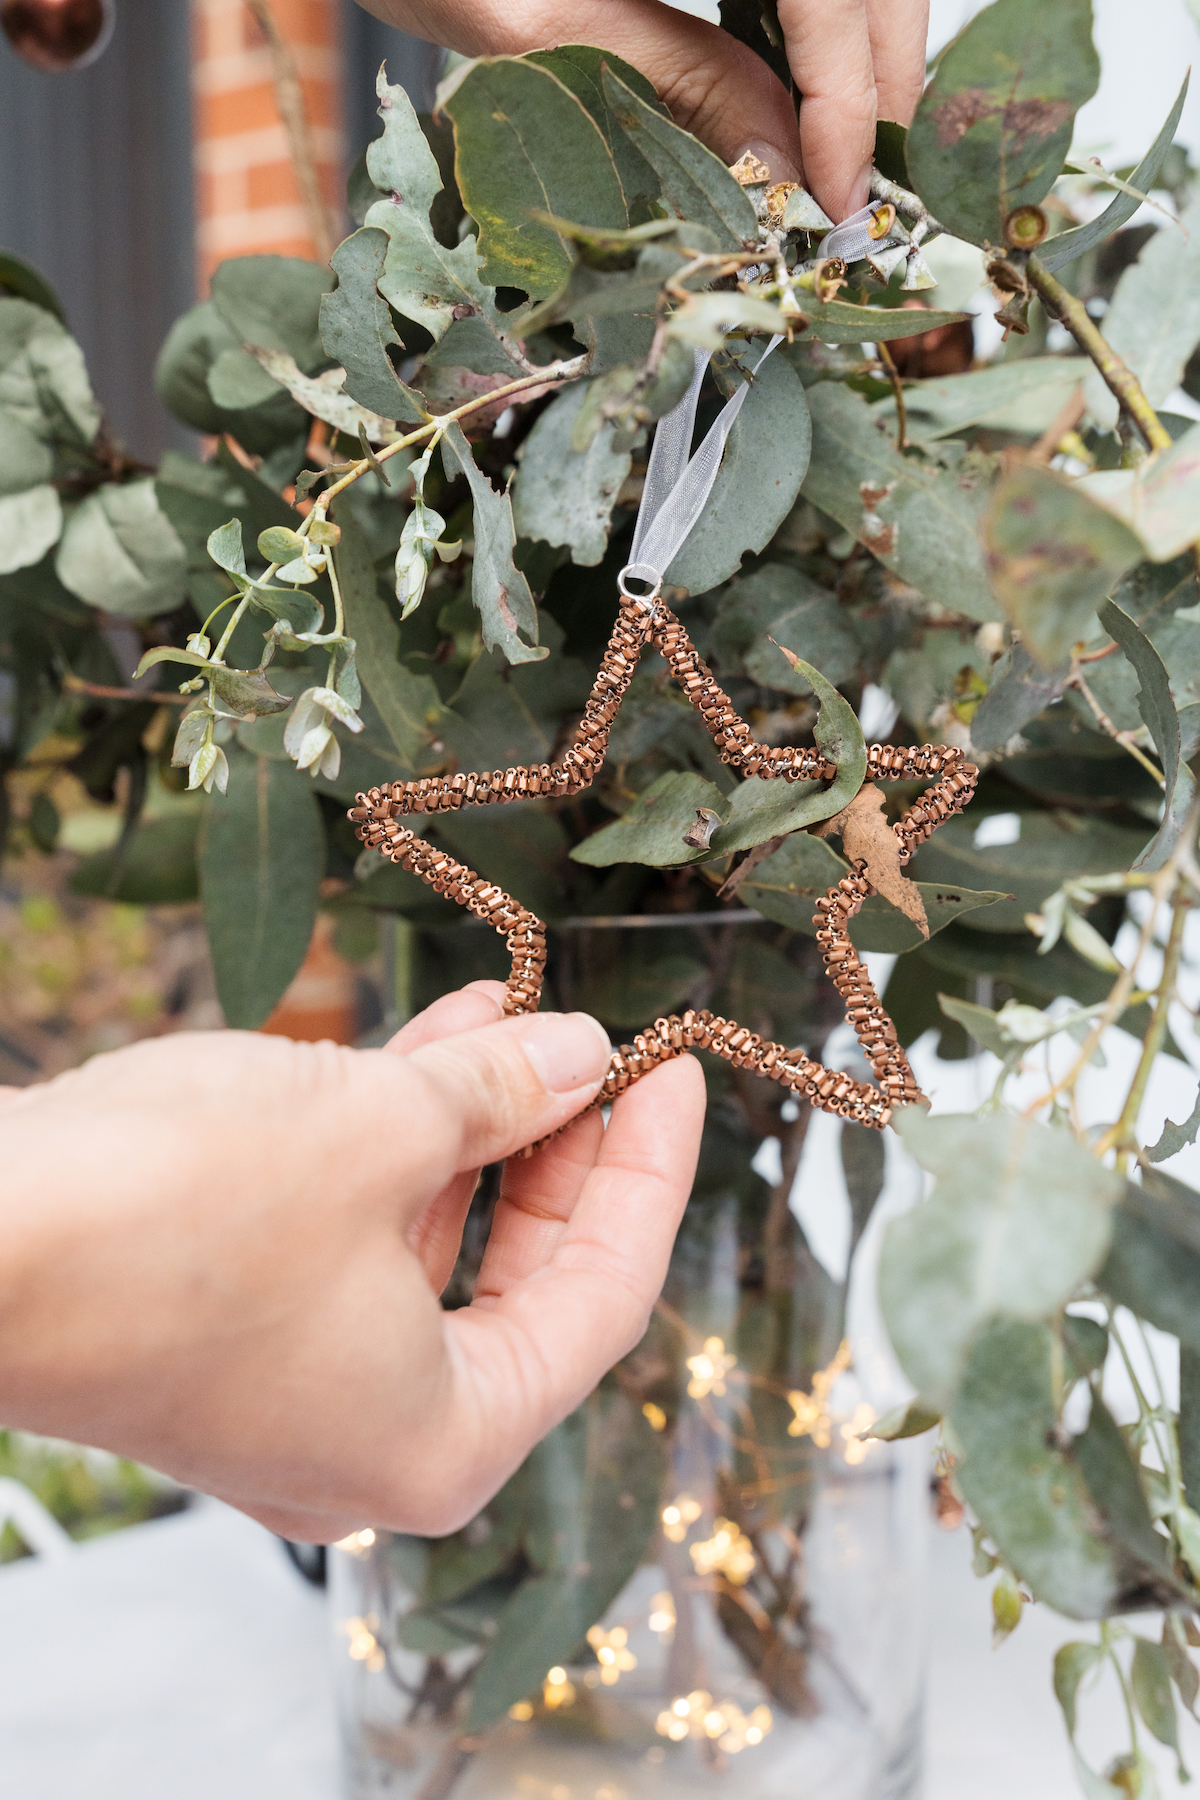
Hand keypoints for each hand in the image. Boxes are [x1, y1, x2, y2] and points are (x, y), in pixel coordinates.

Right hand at [0, 984, 704, 1540]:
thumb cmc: (178, 1210)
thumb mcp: (376, 1127)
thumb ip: (500, 1096)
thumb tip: (578, 1055)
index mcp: (443, 1440)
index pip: (604, 1299)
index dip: (650, 1172)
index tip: (673, 1074)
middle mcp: (371, 1444)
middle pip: (521, 1280)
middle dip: (559, 1148)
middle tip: (596, 1044)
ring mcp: (292, 1396)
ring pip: (429, 1251)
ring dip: (472, 1129)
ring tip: (511, 1011)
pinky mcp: (226, 1339)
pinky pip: (350, 1242)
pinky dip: (391, 1150)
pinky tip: (419, 1048)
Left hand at [356, 0, 929, 218]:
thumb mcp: (541, 28)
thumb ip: (678, 87)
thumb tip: (788, 175)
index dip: (852, 97)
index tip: (841, 201)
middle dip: (878, 80)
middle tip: (851, 198)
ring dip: (859, 50)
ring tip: (832, 157)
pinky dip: (815, 21)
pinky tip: (796, 91)